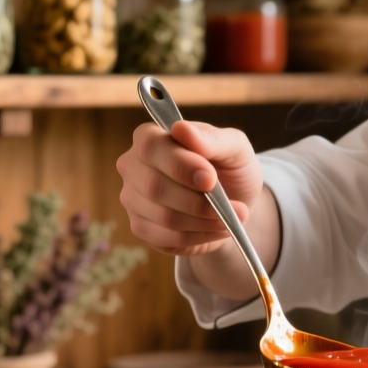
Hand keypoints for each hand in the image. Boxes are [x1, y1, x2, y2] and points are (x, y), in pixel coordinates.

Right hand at [116, 120, 265, 257]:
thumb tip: (181, 129)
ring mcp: (133, 199)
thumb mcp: (234, 148)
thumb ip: (211, 137)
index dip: (180, 164)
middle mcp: (133, 166)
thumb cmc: (230, 169)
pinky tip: (218, 229)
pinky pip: (167, 238)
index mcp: (150, 138)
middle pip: (154, 186)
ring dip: (205, 220)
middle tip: (234, 206)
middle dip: (198, 201)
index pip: (150, 146)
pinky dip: (200, 236)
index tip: (210, 178)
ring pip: (164, 216)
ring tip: (231, 218)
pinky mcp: (142, 228)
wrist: (235, 203)